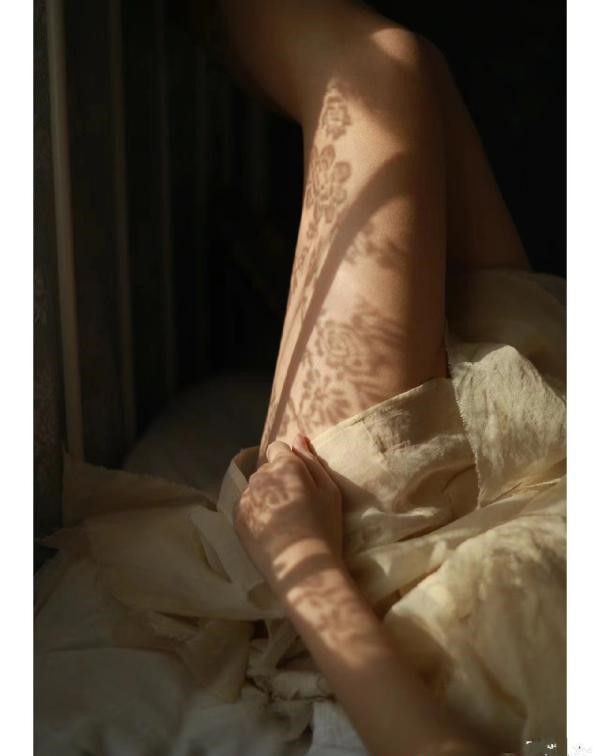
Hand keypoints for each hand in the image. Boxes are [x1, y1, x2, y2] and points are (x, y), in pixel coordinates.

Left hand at [233, 434, 342, 595]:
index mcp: (285, 466)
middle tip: (296, 505)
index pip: (278, 449)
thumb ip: (312, 460)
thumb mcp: (329, 490)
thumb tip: (298, 436)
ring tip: (284, 521)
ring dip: (266, 496)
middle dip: (278, 479)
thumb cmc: (324, 527)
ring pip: (256, 489)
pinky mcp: (237, 519)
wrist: (303, 568)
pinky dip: (256, 513)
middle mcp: (260, 477)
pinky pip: (246, 507)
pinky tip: (272, 531)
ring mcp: (245, 498)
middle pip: (266, 469)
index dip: (290, 462)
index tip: (301, 482)